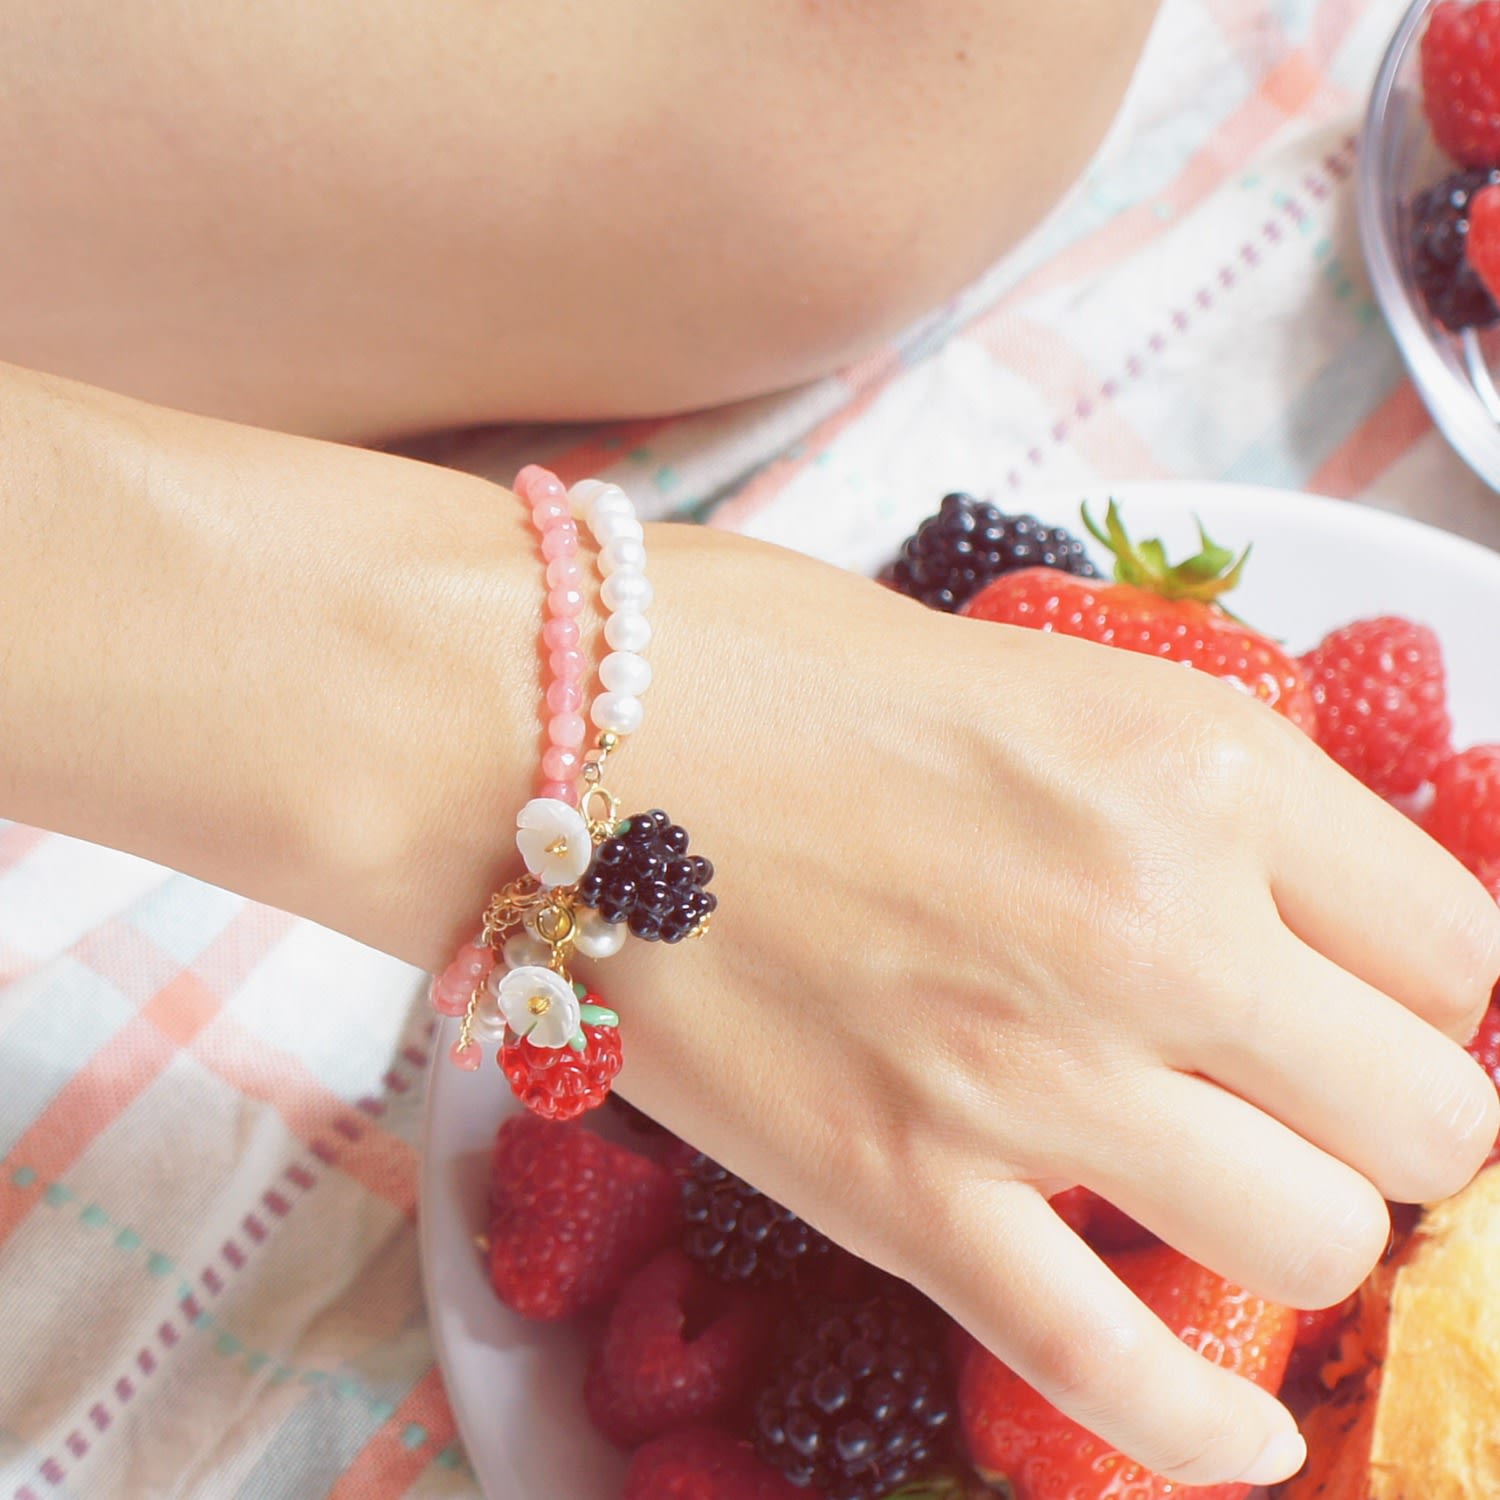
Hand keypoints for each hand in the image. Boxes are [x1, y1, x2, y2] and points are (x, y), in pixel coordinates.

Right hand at [596, 523, 1499, 1487]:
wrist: (537, 717)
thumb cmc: (761, 657)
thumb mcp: (1019, 666)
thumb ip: (1169, 787)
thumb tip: (1269, 884)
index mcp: (1196, 766)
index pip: (1456, 941)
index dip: (1417, 982)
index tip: (1351, 990)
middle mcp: (1150, 928)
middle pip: (1424, 1119)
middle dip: (1380, 1116)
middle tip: (1288, 1090)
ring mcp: (1025, 1078)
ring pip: (1311, 1249)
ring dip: (1287, 1229)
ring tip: (1205, 1183)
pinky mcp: (895, 1190)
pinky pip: (1114, 1377)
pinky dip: (1194, 1428)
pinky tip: (1225, 1427)